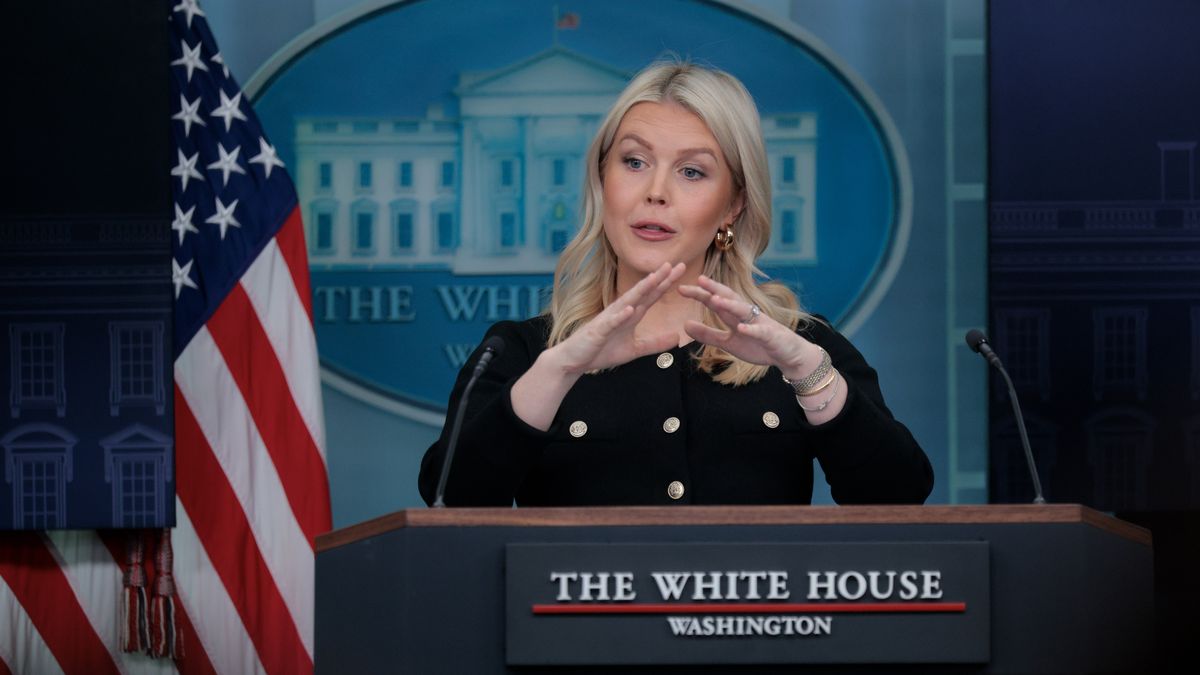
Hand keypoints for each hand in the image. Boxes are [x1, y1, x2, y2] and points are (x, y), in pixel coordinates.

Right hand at [547, 262, 686, 374]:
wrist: (574, 361)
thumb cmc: (601, 351)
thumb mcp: (634, 349)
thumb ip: (655, 343)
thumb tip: (676, 337)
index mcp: (630, 314)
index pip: (651, 295)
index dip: (666, 282)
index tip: (681, 268)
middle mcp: (621, 312)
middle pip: (643, 292)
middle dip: (658, 278)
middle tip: (674, 264)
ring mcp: (609, 319)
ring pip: (628, 301)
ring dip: (641, 289)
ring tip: (655, 278)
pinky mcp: (599, 331)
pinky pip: (611, 322)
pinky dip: (620, 316)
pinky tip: (630, 309)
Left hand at [678, 275, 811, 372]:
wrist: (787, 355)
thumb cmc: (758, 345)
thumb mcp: (728, 342)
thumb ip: (707, 334)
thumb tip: (684, 325)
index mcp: (735, 316)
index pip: (715, 301)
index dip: (700, 294)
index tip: (680, 288)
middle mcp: (747, 314)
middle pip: (729, 297)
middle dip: (714, 288)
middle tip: (698, 280)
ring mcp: (760, 323)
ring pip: (743, 311)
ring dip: (730, 305)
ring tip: (715, 300)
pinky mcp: (770, 335)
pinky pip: (760, 331)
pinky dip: (751, 329)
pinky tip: (741, 328)